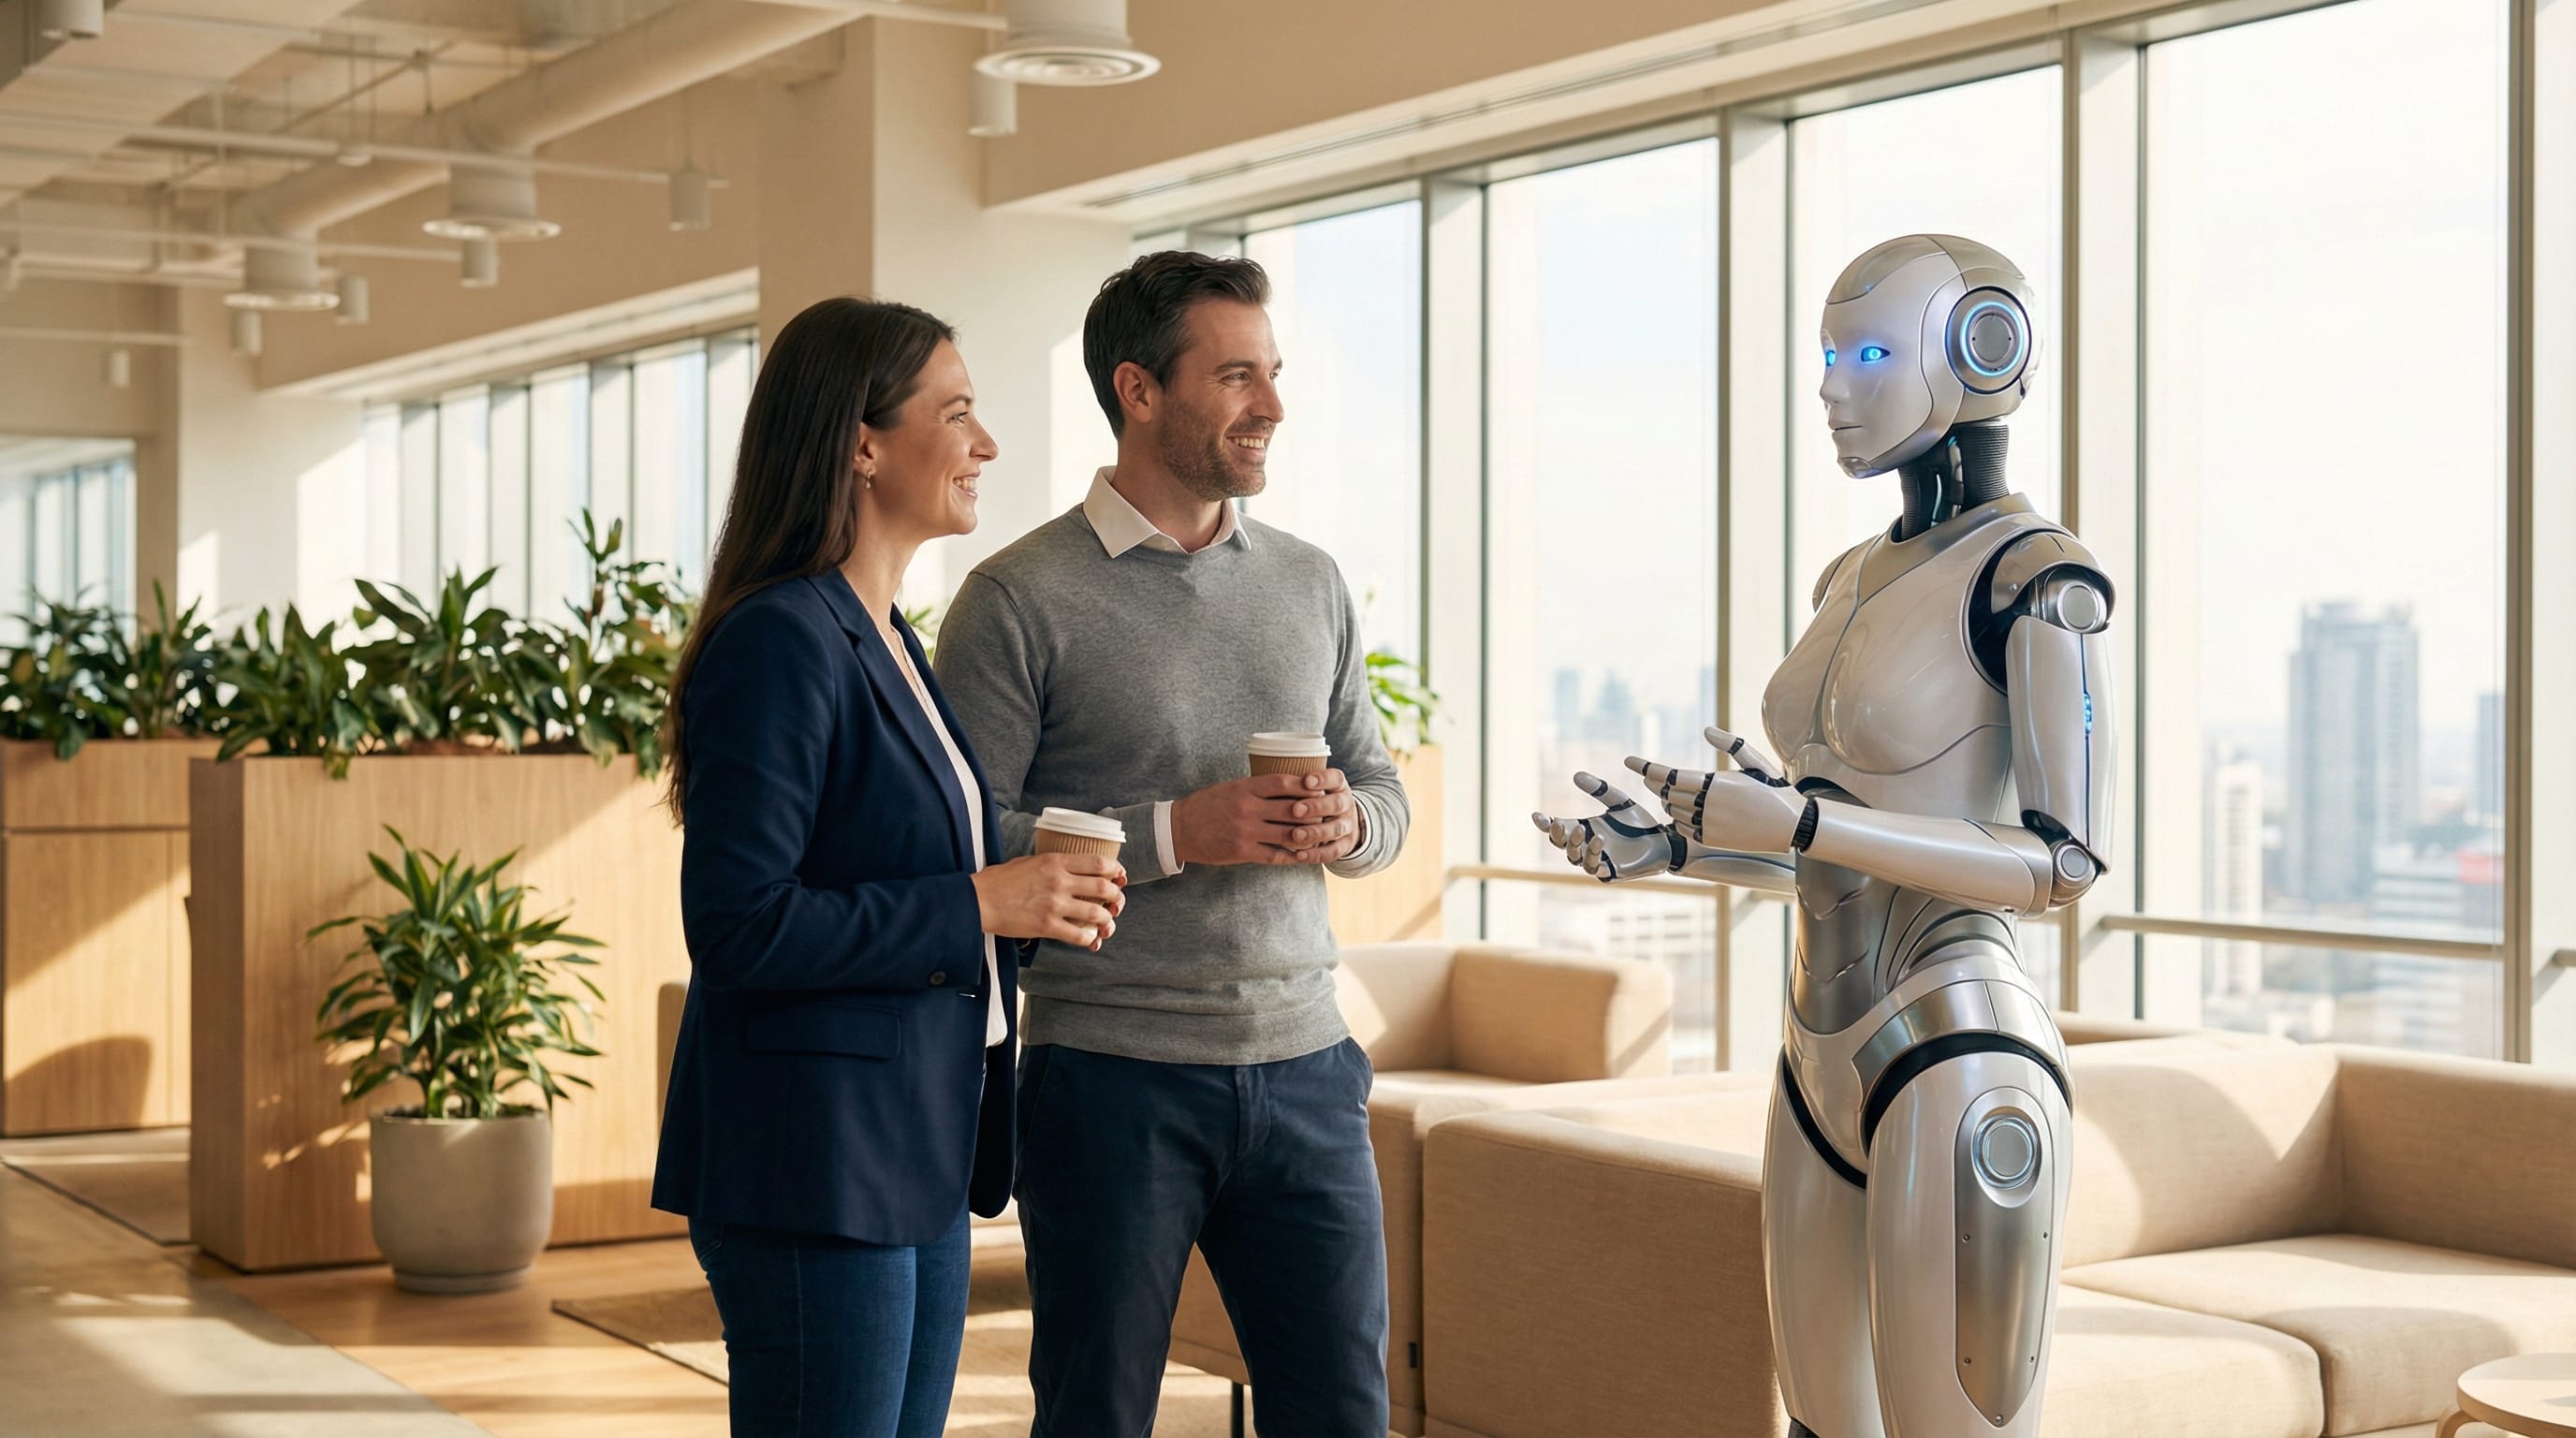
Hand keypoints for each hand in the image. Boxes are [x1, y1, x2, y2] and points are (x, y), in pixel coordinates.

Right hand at [972, 853, 1125, 950]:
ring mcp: (1054, 904)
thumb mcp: (1028, 861)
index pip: (1097, 862)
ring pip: (1096, 912)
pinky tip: (1089, 938)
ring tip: (1106, 922)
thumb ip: (1051, 864)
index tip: (1119, 876)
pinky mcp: (1046, 926)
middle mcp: (1059, 881)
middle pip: (1103, 887)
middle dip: (1116, 896)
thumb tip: (1068, 868)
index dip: (1115, 870)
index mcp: (1055, 861)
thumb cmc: (998, 881)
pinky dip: (1089, 938)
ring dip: (1107, 919)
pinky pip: (1078, 935)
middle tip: (1117, 901)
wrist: (977, 901)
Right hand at [1173, 770, 1359, 866]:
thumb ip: (1257, 787)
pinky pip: (1275, 855)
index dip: (1305, 786)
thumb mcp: (1231, 787)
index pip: (1283, 782)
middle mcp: (1247, 808)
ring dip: (1307, 836)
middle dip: (1313, 812)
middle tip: (1327, 814)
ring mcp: (1246, 831)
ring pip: (1288, 834)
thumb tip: (1288, 784)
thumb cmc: (1207, 805)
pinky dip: (1292, 856)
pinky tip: (1304, 855)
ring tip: (1320, 836)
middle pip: (1292, 809)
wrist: (1179, 828)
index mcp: (1245, 788)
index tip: (1319, 789)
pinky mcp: (1242, 852)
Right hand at [1531, 772, 1679, 882]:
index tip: (1537, 816)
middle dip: (1557, 835)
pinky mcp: (1610, 872)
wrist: (1665, 841)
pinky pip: (1594, 867)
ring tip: (1580, 828)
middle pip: (1561, 845)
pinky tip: (1598, 839)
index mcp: (1585, 830)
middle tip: (1558, 823)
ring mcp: (1597, 861)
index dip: (1546, 824)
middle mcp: (1587, 847)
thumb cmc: (1640, 824)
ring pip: (1574, 858)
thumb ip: (1600, 790)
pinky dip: (1592, 853)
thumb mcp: (1619, 802)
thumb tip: (1576, 775)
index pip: (1559, 829)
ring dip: (1572, 845)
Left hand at [1625, 728, 1800, 852]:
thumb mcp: (1755, 762)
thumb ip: (1731, 743)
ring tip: (1672, 794)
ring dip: (1668, 802)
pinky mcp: (1712, 839)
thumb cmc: (1775, 789)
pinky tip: (1685, 813)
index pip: (1671, 775)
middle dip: (1656, 784)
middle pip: (1667, 793)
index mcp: (1717, 782)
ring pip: (1673, 811)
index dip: (1647, 768)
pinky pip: (1682, 829)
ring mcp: (1709, 824)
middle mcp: (1709, 804)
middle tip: (1649, 777)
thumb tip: (1706, 729)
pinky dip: (1679, 820)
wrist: (1793, 825)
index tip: (1630, 761)